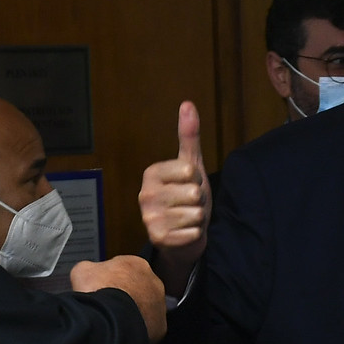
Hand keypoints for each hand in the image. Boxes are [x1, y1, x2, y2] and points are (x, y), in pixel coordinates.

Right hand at [70, 255, 166, 343]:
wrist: (108, 318)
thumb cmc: (99, 292)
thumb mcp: (83, 270)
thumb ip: (90, 268)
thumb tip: (88, 273)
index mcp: (137, 264)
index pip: (125, 269)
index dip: (111, 279)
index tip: (102, 286)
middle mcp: (154, 282)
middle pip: (138, 289)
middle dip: (125, 296)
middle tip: (109, 304)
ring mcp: (159, 305)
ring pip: (145, 309)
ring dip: (132, 313)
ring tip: (114, 320)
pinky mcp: (160, 326)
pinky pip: (147, 328)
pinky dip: (136, 329)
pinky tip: (122, 330)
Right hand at [138, 102, 210, 287]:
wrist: (181, 238)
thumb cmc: (186, 198)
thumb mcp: (191, 166)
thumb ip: (189, 136)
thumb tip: (187, 103)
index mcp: (151, 173)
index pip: (190, 171)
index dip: (197, 179)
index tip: (188, 185)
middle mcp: (145, 194)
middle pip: (194, 192)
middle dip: (199, 201)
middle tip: (189, 205)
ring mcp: (149, 218)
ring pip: (195, 213)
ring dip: (197, 218)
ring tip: (187, 219)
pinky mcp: (159, 239)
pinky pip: (193, 232)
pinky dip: (195, 234)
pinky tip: (184, 233)